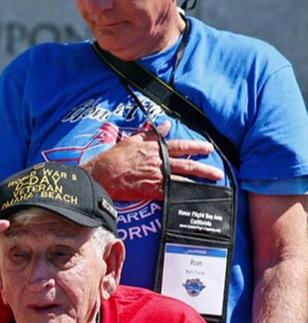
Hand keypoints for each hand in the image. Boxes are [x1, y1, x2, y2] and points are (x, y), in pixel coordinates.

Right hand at [83, 122, 223, 200]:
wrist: (103, 174)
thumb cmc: (114, 157)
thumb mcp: (132, 140)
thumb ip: (151, 133)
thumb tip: (166, 124)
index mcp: (155, 149)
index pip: (181, 146)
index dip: (196, 147)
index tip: (209, 149)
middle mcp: (159, 162)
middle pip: (187, 164)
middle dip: (205, 168)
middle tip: (218, 172)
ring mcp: (156, 176)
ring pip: (183, 179)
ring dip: (199, 183)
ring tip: (213, 186)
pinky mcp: (151, 190)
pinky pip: (172, 193)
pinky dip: (183, 195)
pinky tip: (192, 198)